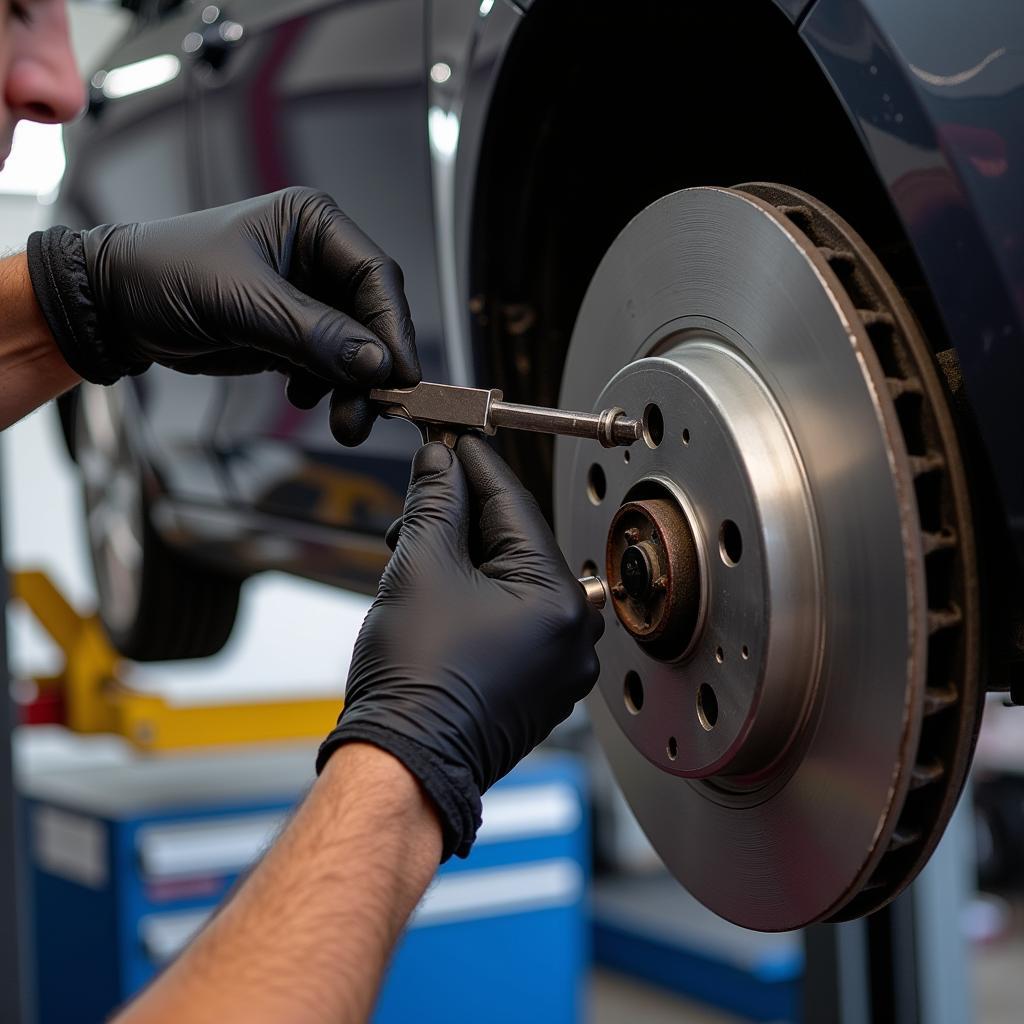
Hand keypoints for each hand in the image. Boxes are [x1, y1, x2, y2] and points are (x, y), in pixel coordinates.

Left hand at [29, 188, 418, 444]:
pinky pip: (329, 364)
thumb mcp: (244, 304)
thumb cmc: (166, 275)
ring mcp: (307, 297)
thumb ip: (315, 334)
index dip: (393, 326)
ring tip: (343, 420)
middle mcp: (316, 257)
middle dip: (373, 366)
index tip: (400, 372)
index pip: (375, 275)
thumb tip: (377, 363)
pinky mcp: (293, 331)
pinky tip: (305, 396)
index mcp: (312, 224)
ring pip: (355, 348)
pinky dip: (326, 387)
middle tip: (372, 407)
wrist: (116, 306)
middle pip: (371, 316)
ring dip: (352, 386)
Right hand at [317, 434, 603, 858]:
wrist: (403, 765)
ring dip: (466, 555)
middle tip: (423, 492)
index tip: (452, 440)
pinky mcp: (540, 686)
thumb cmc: (415, 680)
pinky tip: (439, 583)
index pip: (515, 506)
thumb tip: (439, 462)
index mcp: (559, 599)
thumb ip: (435, 503)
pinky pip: (515, 619)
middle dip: (464, 514)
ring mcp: (561, 665)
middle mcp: (575, 633)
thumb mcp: (420, 568)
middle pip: (516, 543)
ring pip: (513, 582)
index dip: (475, 465)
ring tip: (415, 547)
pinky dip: (479, 594)